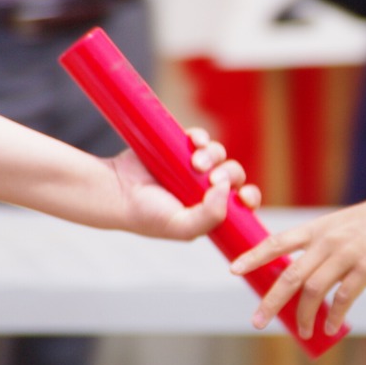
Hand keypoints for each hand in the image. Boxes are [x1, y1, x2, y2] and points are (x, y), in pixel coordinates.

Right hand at [110, 128, 259, 240]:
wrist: (116, 191)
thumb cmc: (147, 215)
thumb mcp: (181, 227)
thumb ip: (210, 216)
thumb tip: (228, 188)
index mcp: (210, 210)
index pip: (241, 203)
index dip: (249, 197)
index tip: (244, 197)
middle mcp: (204, 188)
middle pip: (234, 175)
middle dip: (229, 174)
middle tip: (211, 178)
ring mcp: (192, 166)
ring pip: (219, 154)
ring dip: (213, 156)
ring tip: (195, 163)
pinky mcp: (179, 146)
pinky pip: (201, 138)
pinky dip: (201, 137)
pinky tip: (194, 142)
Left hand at [229, 183, 365, 338]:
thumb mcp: (345, 224)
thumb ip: (325, 243)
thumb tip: (307, 272)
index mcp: (319, 228)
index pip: (278, 242)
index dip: (254, 256)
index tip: (233, 270)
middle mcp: (328, 240)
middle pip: (289, 275)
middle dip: (270, 302)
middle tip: (257, 322)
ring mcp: (348, 254)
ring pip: (313, 291)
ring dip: (303, 316)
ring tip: (301, 332)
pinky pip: (344, 298)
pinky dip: (334, 316)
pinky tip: (332, 327)